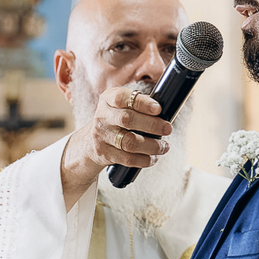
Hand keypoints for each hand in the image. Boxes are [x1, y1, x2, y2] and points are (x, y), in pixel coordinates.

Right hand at [59, 84, 171, 208]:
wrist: (89, 142)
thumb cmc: (115, 120)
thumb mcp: (120, 105)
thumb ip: (138, 103)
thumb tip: (168, 111)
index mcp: (108, 99)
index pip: (122, 98)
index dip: (142, 103)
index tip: (158, 109)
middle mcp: (102, 116)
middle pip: (127, 120)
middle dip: (152, 125)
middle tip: (168, 129)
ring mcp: (101, 136)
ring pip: (129, 142)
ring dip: (151, 146)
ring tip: (164, 147)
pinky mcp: (104, 153)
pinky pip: (127, 159)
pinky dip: (144, 160)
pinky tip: (153, 158)